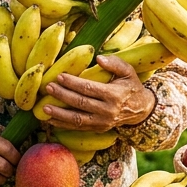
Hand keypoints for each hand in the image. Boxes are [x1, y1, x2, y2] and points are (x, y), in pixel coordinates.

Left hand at [41, 54, 155, 130]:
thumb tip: (98, 58)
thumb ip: (115, 63)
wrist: (141, 110)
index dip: (73, 83)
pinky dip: (63, 125)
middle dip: (62, 95)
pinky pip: (78, 128)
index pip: (89, 88)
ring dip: (59, 114)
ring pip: (77, 119)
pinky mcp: (98, 129)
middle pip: (80, 103)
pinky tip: (50, 121)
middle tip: (48, 87)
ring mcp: (102, 122)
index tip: (59, 76)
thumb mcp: (128, 72)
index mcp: (114, 95)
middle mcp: (107, 111)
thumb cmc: (131, 86)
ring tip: (44, 108)